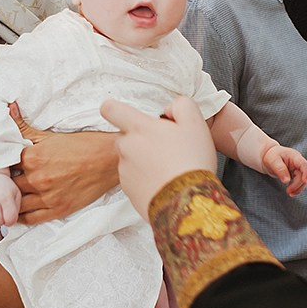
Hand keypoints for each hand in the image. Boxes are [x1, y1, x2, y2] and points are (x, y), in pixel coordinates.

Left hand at [11, 103, 119, 224]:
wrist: (109, 159)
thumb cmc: (83, 145)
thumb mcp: (50, 134)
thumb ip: (24, 125)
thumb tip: (9, 108)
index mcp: (33, 158)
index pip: (4, 165)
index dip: (0, 166)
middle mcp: (37, 179)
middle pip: (8, 185)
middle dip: (3, 184)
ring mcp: (47, 196)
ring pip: (16, 204)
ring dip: (9, 201)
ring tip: (5, 199)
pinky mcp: (58, 209)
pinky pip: (31, 219)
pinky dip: (20, 217)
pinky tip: (15, 213)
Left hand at [103, 96, 216, 219]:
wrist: (187, 202)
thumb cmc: (192, 161)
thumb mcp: (195, 123)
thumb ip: (180, 105)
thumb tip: (169, 109)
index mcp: (139, 129)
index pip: (111, 109)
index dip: (113, 107)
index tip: (120, 111)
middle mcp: (126, 148)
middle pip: (124, 136)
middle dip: (140, 139)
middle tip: (164, 146)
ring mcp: (125, 170)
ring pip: (130, 158)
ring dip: (143, 159)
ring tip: (168, 167)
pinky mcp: (128, 190)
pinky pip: (133, 178)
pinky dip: (145, 178)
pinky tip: (163, 181)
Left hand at [262, 145, 306, 197]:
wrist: (268, 157)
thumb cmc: (271, 156)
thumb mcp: (273, 161)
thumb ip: (280, 170)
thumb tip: (287, 181)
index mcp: (294, 156)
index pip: (303, 164)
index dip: (306, 172)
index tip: (304, 181)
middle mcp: (298, 163)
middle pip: (303, 174)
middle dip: (298, 184)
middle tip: (288, 191)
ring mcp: (297, 169)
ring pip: (302, 180)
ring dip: (298, 188)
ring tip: (290, 194)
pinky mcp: (295, 174)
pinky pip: (298, 182)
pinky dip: (296, 188)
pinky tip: (291, 192)